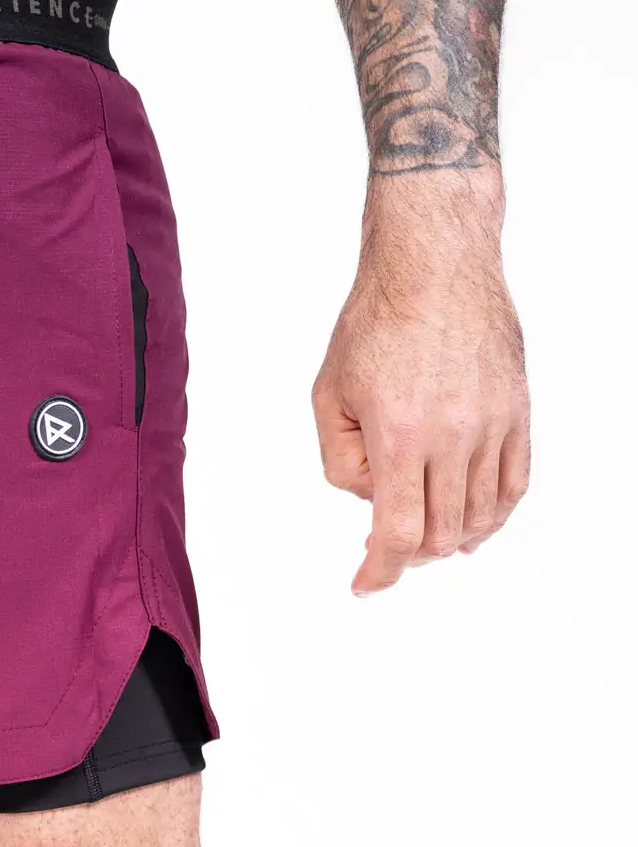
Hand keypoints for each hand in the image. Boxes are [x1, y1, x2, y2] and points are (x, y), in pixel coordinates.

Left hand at [312, 180, 529, 596]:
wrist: (436, 262)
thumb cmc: (375, 321)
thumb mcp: (328, 395)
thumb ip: (340, 461)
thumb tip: (368, 501)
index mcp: (399, 433)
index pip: (397, 533)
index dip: (381, 571)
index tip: (366, 584)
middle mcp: (452, 433)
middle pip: (439, 534)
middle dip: (410, 555)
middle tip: (389, 551)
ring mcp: (491, 422)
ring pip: (480, 516)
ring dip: (452, 540)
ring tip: (429, 539)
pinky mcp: (517, 409)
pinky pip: (515, 482)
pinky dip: (495, 515)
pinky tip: (476, 526)